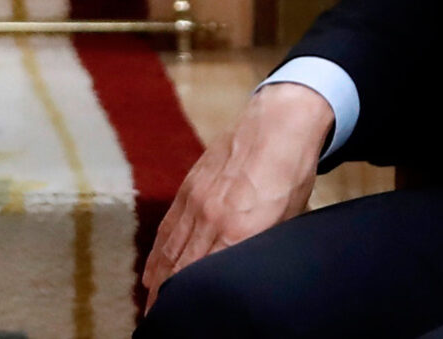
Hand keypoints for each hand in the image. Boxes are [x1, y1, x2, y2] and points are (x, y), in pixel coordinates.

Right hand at [140, 82, 330, 309]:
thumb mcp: (290, 219)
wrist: (278, 123)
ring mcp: (196, 201)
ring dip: (157, 281)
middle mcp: (211, 219)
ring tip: (151, 306)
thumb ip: (265, 247)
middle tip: (160, 321)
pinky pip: (167, 228)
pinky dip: (157, 253)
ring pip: (169, 251)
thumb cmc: (292, 173)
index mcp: (239, 231)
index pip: (204, 278)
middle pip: (180, 269)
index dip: (189, 301)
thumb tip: (253, 272)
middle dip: (167, 299)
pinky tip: (151, 272)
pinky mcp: (190, 188)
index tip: (180, 318)